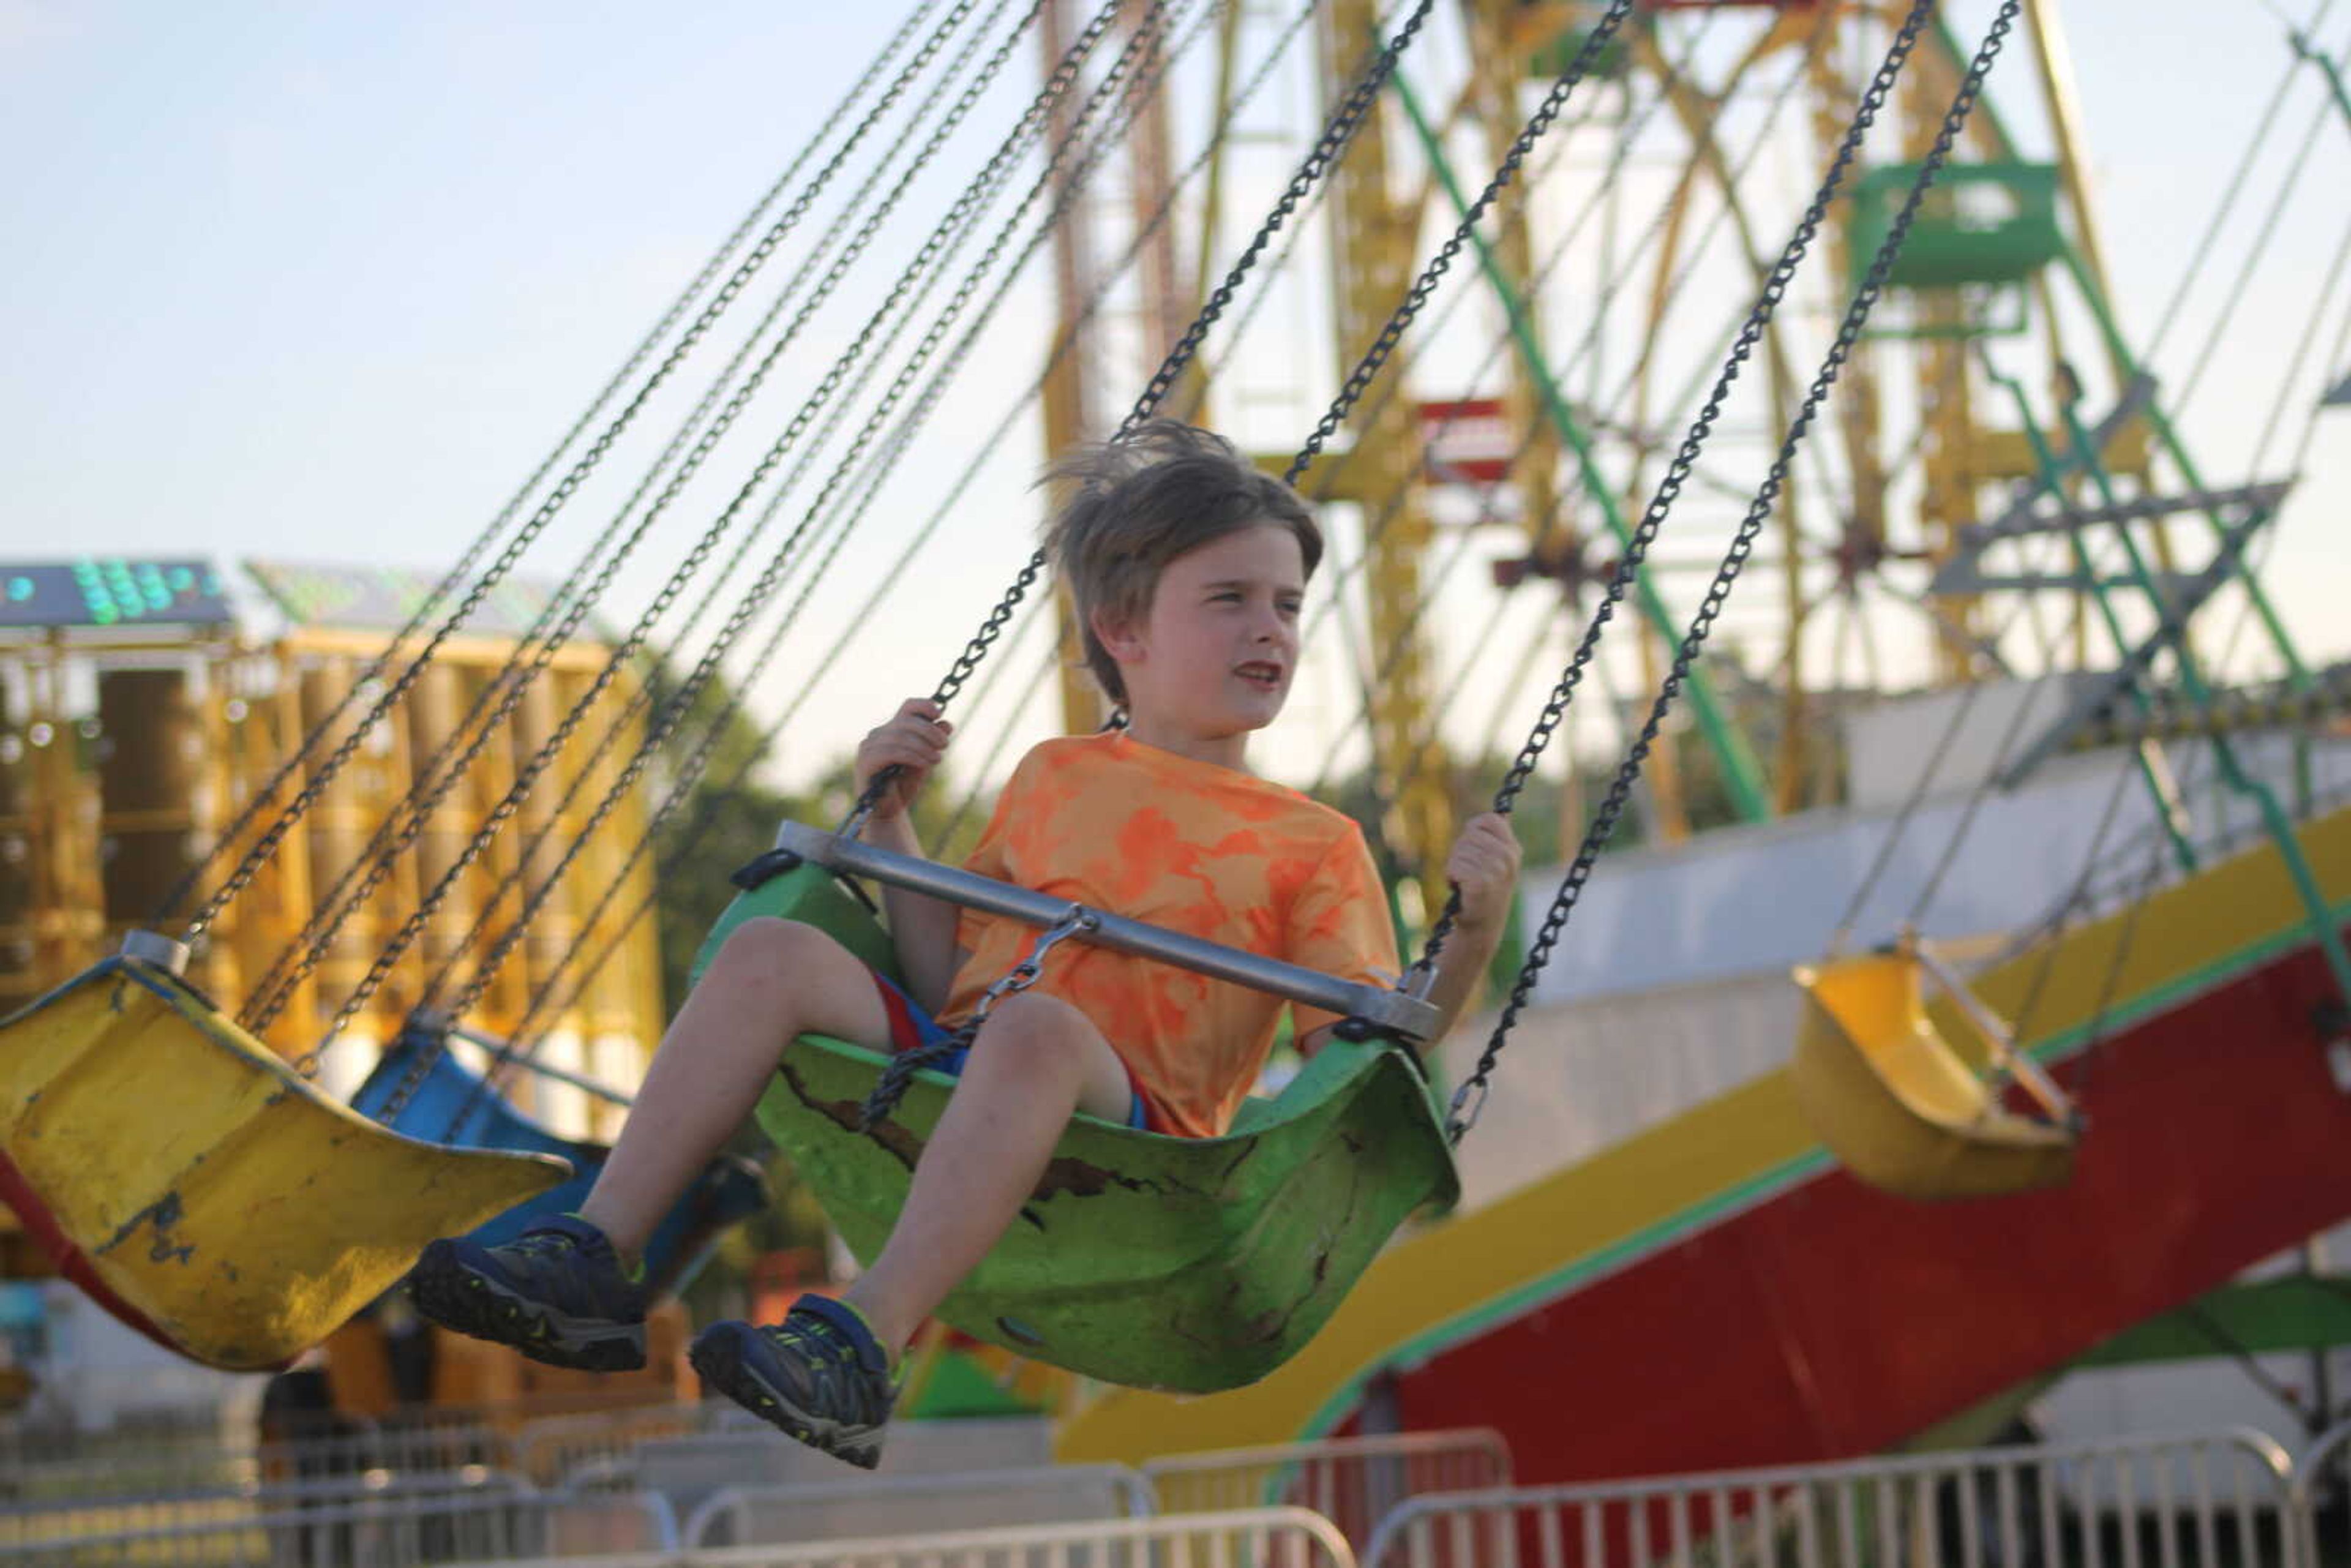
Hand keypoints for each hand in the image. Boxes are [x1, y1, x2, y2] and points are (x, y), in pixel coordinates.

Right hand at [854, 698, 953, 821]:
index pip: (908, 707)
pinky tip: (925, 764)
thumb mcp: (925, 762)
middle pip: (906, 721)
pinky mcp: (865, 762)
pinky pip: (891, 752)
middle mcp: (878, 734)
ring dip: (923, 746)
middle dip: (929, 731)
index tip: (939, 714)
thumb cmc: (904, 785)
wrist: (888, 811)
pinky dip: (912, 756)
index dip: (925, 705)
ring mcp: (869, 747)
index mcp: (893, 730)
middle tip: (944, 745)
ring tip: (937, 759)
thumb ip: (933, 744)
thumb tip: (946, 723)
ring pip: (900, 736)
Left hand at [1446, 812, 1521, 933]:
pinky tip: (1462, 891)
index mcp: (1513, 849)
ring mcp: (1497, 870)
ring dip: (1455, 868)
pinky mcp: (1481, 883)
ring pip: (1459, 851)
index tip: (1474, 850)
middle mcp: (1508, 858)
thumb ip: (1496, 838)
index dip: (1473, 831)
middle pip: (1469, 835)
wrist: (1481, 927)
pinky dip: (1451, 878)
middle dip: (1461, 853)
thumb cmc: (1483, 891)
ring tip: (1467, 883)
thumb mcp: (1496, 861)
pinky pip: (1454, 867)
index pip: (1488, 820)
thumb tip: (1502, 813)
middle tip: (1470, 874)